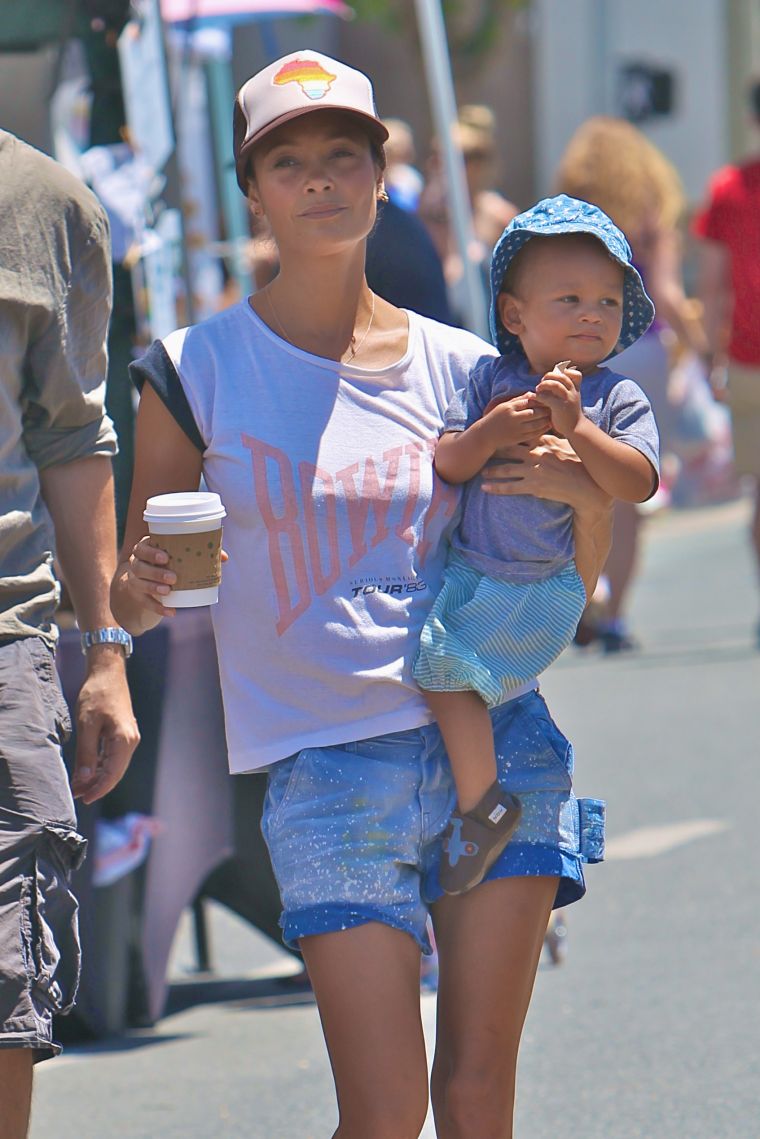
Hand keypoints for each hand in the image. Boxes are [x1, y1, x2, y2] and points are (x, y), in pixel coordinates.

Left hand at [71, 652, 139, 803]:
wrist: (108, 672)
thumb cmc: (96, 695)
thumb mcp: (86, 725)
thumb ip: (86, 754)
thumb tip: (84, 780)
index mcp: (124, 740)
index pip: (112, 774)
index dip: (98, 789)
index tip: (82, 799)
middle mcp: (130, 741)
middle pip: (115, 773)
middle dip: (96, 786)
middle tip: (76, 795)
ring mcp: (129, 737)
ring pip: (114, 765)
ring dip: (97, 777)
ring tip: (78, 785)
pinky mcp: (123, 733)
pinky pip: (113, 756)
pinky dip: (100, 765)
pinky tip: (87, 770)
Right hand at [482, 392, 551, 450]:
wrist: (484, 435)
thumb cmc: (494, 419)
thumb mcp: (503, 406)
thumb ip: (517, 400)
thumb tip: (531, 393)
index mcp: (509, 407)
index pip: (528, 402)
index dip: (540, 401)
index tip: (548, 400)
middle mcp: (512, 417)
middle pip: (534, 412)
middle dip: (545, 410)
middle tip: (554, 408)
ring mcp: (515, 429)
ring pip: (535, 424)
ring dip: (545, 421)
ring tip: (552, 417)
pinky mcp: (517, 438)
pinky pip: (532, 434)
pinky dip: (541, 430)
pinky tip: (547, 427)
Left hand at [482, 434, 612, 512]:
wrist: (586, 486)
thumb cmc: (579, 464)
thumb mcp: (565, 446)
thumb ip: (550, 439)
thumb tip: (541, 431)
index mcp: (543, 442)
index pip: (521, 435)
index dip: (507, 434)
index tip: (497, 433)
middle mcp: (535, 455)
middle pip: (509, 450)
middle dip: (495, 451)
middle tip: (483, 450)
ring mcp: (533, 471)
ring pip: (506, 469)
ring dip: (492, 471)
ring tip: (482, 472)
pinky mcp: (533, 487)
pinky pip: (510, 487)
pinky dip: (496, 488)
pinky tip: (486, 488)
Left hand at [534, 361, 582, 436]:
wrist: (575, 429)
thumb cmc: (569, 414)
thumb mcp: (570, 400)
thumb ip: (564, 391)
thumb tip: (549, 381)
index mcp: (576, 390)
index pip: (576, 374)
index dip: (565, 371)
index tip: (555, 376)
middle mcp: (573, 392)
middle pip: (562, 376)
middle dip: (549, 376)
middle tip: (542, 381)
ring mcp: (567, 399)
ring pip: (555, 384)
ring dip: (544, 384)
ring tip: (538, 389)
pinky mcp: (559, 407)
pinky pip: (547, 397)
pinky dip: (538, 396)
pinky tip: (533, 397)